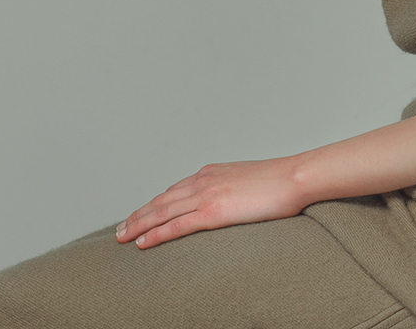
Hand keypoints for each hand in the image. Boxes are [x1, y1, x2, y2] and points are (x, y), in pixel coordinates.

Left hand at [114, 156, 305, 248]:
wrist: (293, 177)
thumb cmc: (279, 182)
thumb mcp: (248, 181)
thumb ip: (232, 189)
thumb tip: (229, 202)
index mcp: (212, 172)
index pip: (175, 190)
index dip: (155, 203)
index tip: (142, 214)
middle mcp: (203, 180)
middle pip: (162, 200)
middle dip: (139, 214)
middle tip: (121, 228)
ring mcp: (206, 195)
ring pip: (162, 212)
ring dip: (139, 224)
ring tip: (123, 237)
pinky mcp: (212, 212)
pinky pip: (176, 225)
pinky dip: (156, 234)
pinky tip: (142, 243)